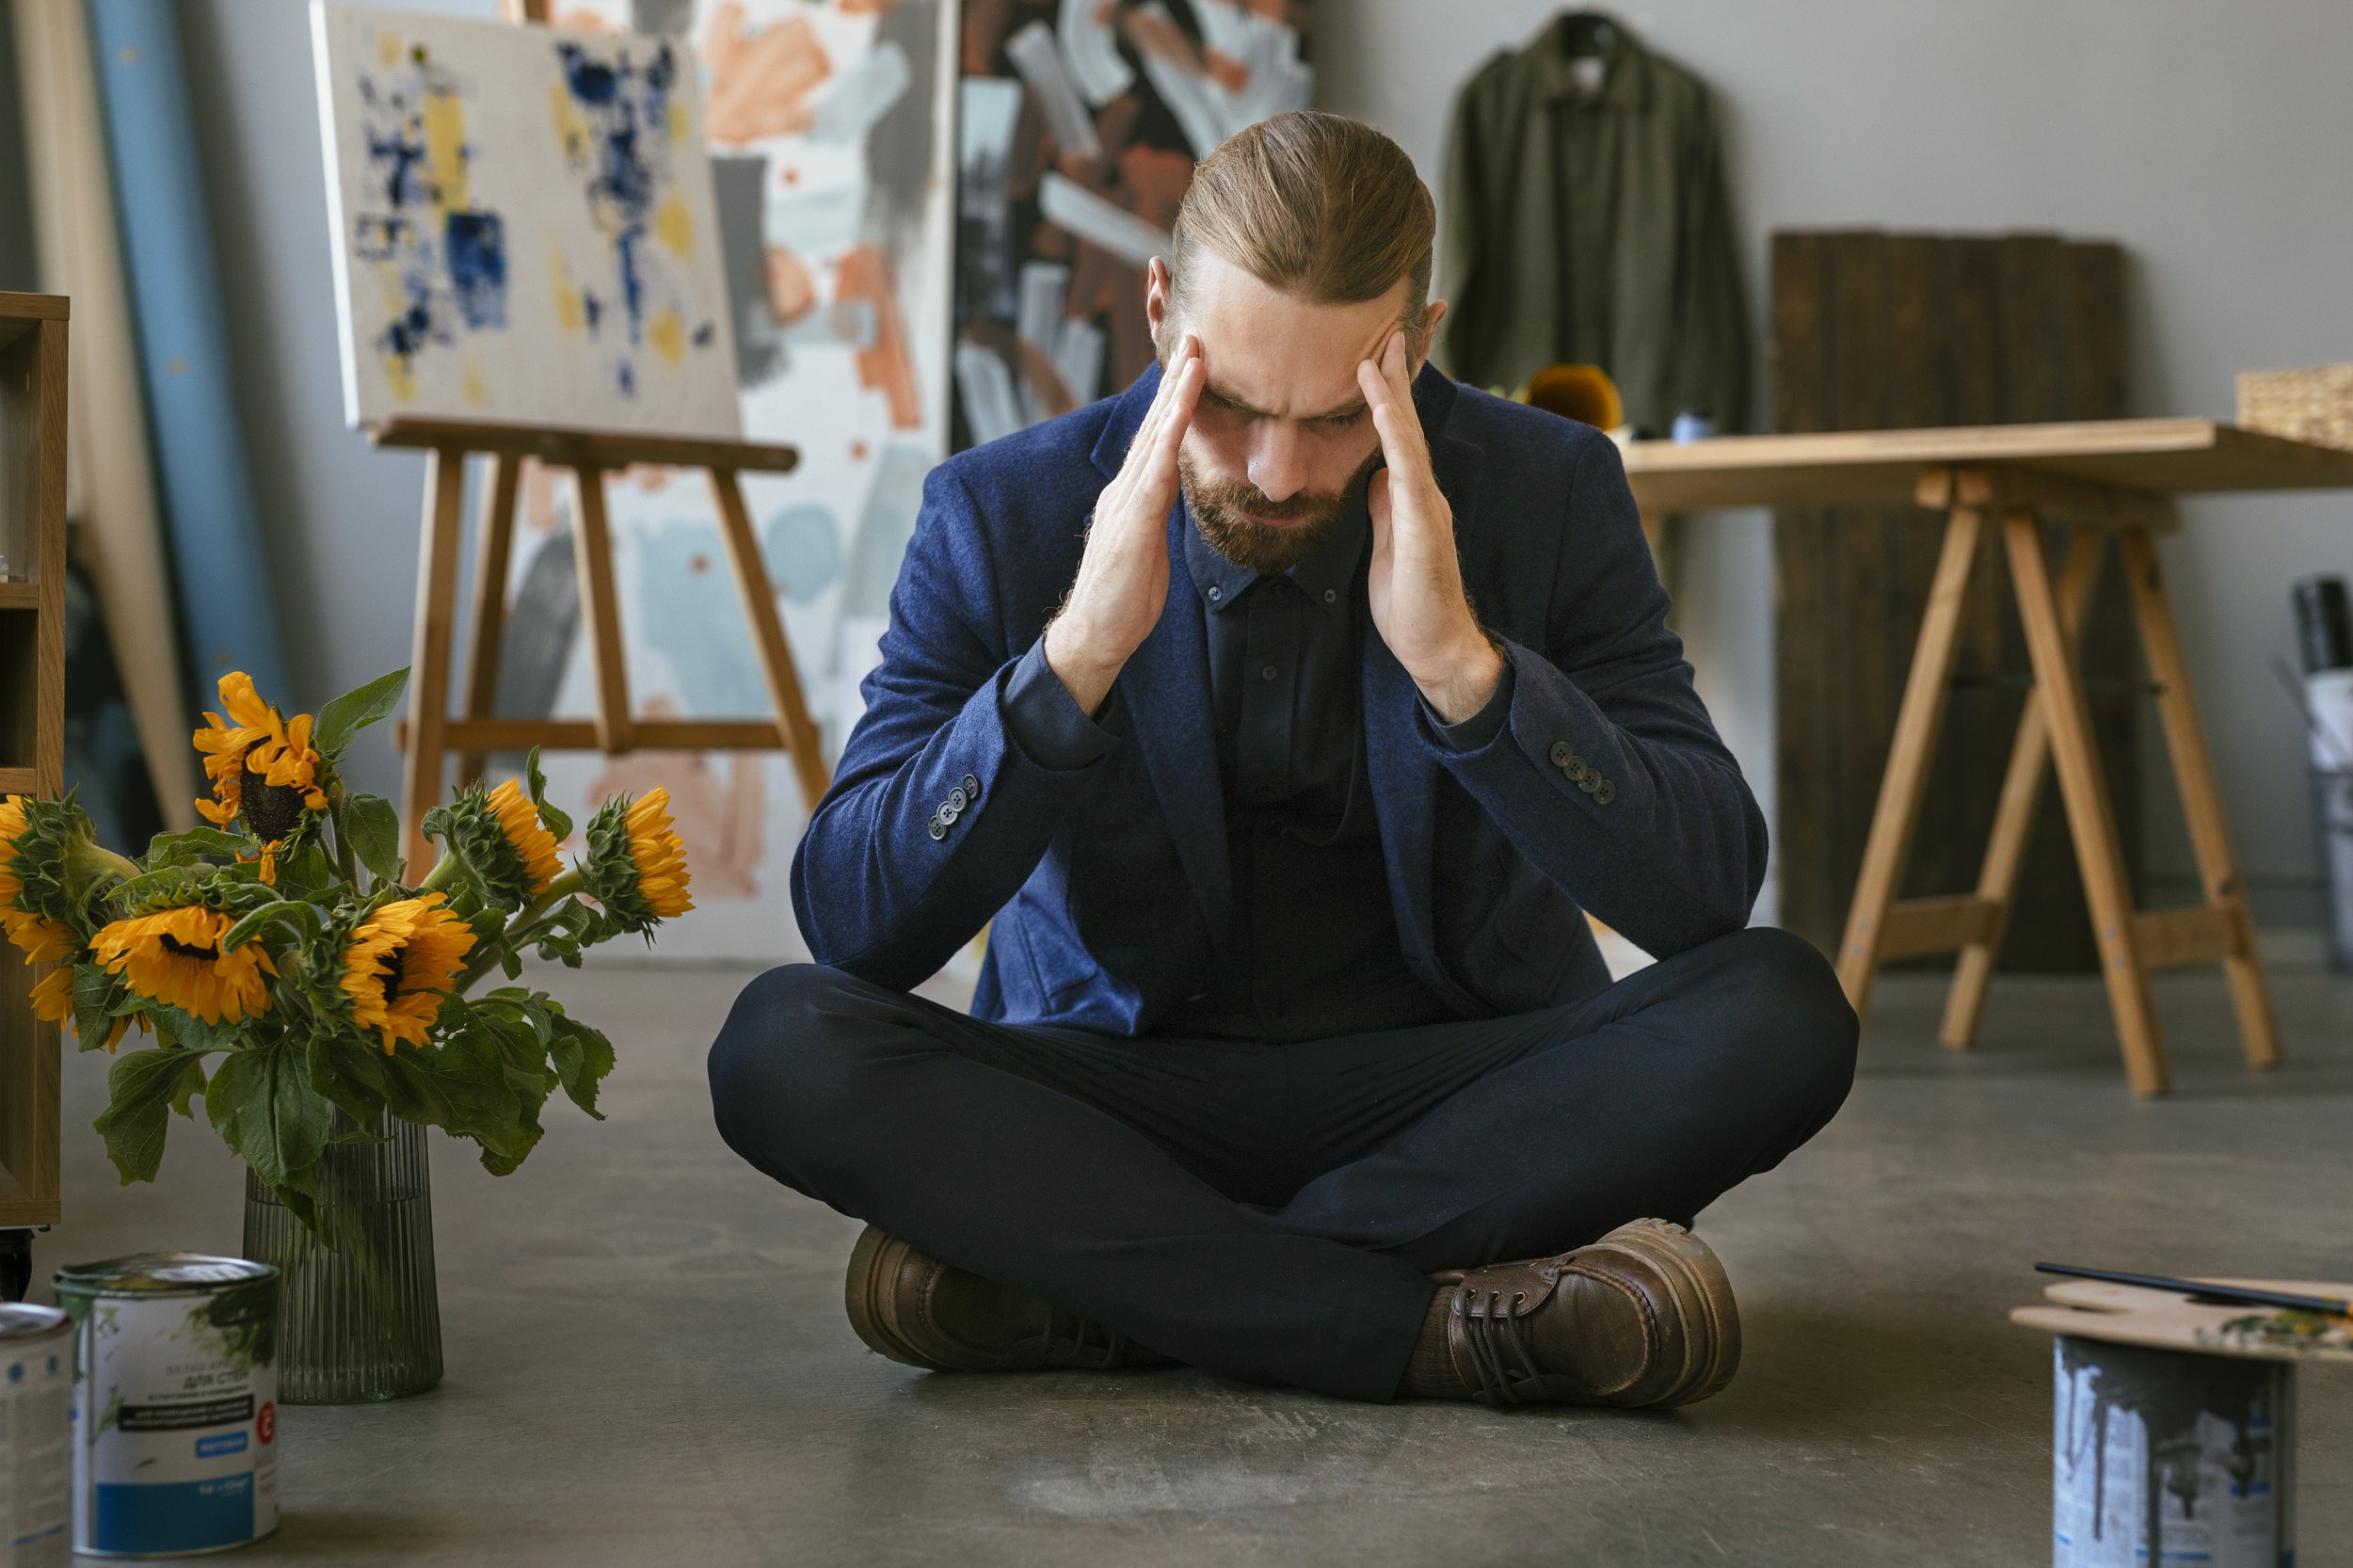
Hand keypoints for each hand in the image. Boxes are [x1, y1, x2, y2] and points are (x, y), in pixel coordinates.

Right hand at [1044, 334, 1204, 715]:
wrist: (1096, 634)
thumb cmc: (1125, 597)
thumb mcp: (1149, 545)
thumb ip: (1157, 513)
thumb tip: (1170, 492)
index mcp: (1133, 494)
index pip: (1158, 437)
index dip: (1176, 398)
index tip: (1194, 362)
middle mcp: (1125, 488)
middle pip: (1154, 423)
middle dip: (1175, 378)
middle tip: (1195, 334)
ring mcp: (1125, 502)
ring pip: (1155, 437)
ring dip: (1176, 394)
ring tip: (1195, 356)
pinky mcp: (1132, 521)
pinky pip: (1155, 471)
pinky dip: (1170, 436)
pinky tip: (1183, 411)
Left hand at [1358, 331, 1501, 722]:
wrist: (1437, 648)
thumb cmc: (1412, 605)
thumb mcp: (1387, 548)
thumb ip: (1385, 510)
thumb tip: (1375, 477)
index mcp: (1411, 497)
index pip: (1395, 436)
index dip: (1385, 395)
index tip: (1371, 354)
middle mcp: (1423, 492)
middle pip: (1406, 423)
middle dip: (1395, 375)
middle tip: (1386, 326)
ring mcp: (1427, 506)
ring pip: (1409, 438)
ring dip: (1392, 393)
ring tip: (1377, 351)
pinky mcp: (1424, 525)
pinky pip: (1408, 470)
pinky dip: (1396, 434)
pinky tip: (1382, 407)